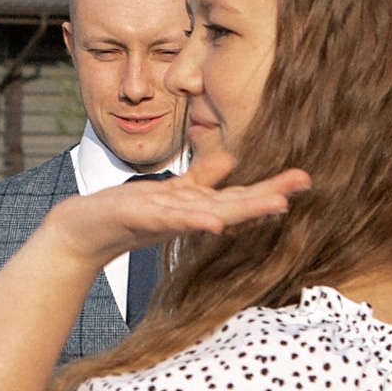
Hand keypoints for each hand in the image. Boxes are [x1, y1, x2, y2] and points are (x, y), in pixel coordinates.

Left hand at [38, 148, 308, 272]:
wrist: (87, 230)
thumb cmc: (130, 214)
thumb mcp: (172, 191)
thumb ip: (203, 177)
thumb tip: (232, 160)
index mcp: (197, 206)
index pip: (240, 194)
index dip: (271, 186)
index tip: (304, 177)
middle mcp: (189, 215)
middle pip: (235, 204)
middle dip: (270, 194)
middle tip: (303, 184)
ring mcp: (169, 219)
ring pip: (212, 212)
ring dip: (244, 210)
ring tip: (275, 204)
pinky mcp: (145, 219)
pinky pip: (174, 220)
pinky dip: (195, 221)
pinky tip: (215, 222)